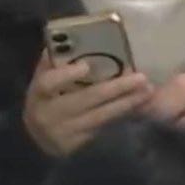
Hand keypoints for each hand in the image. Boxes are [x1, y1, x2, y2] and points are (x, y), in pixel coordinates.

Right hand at [22, 55, 152, 157]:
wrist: (37, 140)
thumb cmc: (43, 102)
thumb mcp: (41, 83)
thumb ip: (53, 64)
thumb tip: (68, 39)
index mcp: (37, 94)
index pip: (48, 84)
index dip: (66, 75)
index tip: (87, 65)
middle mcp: (48, 115)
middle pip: (85, 100)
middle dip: (115, 88)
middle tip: (141, 78)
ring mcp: (64, 133)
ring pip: (100, 116)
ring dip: (126, 103)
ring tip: (147, 91)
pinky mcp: (78, 145)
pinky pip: (104, 127)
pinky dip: (122, 115)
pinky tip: (137, 106)